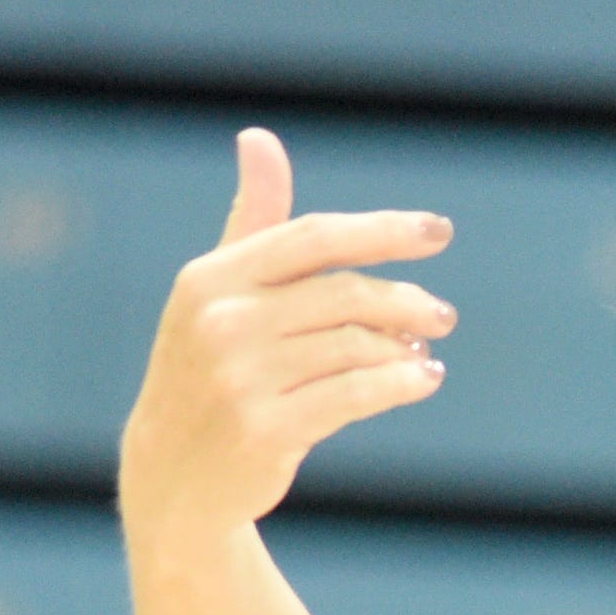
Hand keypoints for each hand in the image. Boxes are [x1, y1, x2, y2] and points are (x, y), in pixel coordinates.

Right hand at [116, 127, 455, 531]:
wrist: (173, 477)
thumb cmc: (207, 373)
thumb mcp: (219, 295)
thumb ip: (253, 223)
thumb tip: (260, 137)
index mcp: (212, 278)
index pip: (314, 237)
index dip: (383, 231)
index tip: (439, 232)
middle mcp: (222, 322)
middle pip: (344, 294)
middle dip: (405, 302)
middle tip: (442, 314)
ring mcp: (241, 378)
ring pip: (355, 347)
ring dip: (403, 349)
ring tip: (424, 353)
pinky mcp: (265, 430)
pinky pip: (355, 395)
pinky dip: (400, 385)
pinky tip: (422, 380)